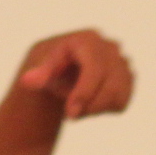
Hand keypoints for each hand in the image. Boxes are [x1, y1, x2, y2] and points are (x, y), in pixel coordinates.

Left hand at [16, 29, 134, 121]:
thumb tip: (28, 80)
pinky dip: (103, 110)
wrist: (59, 75)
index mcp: (88, 39)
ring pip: (118, 95)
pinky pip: (121, 102)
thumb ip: (37, 74)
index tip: (71, 113)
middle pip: (110, 84)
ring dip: (95, 109)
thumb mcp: (38, 69)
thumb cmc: (48, 69)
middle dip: (89, 104)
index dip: (85, 91)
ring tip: (76, 108)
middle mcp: (110, 48)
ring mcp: (122, 63)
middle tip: (69, 115)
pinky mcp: (128, 80)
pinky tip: (88, 104)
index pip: (95, 66)